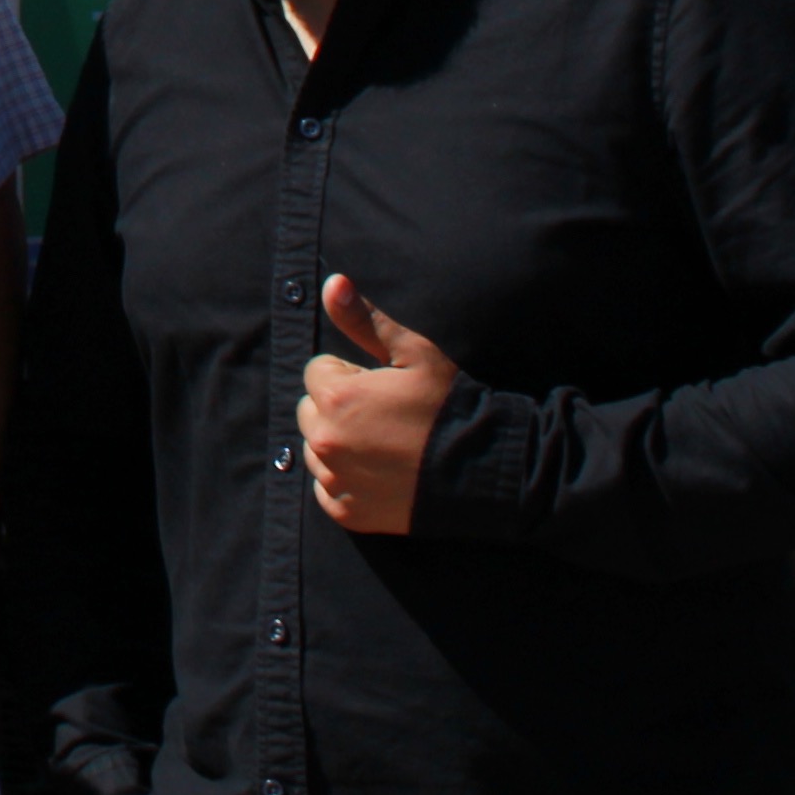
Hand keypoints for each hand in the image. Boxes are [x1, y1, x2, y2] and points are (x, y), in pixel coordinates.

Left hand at [298, 274, 458, 535]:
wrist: (484, 470)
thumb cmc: (450, 405)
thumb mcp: (415, 353)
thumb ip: (366, 320)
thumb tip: (331, 282)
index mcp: (337, 397)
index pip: (318, 371)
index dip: (352, 374)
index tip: (383, 386)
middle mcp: (327, 441)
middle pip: (310, 411)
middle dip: (338, 407)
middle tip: (384, 416)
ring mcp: (336, 480)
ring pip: (316, 449)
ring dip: (339, 443)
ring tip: (385, 444)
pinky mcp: (347, 512)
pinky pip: (327, 488)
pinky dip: (345, 480)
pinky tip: (381, 473)